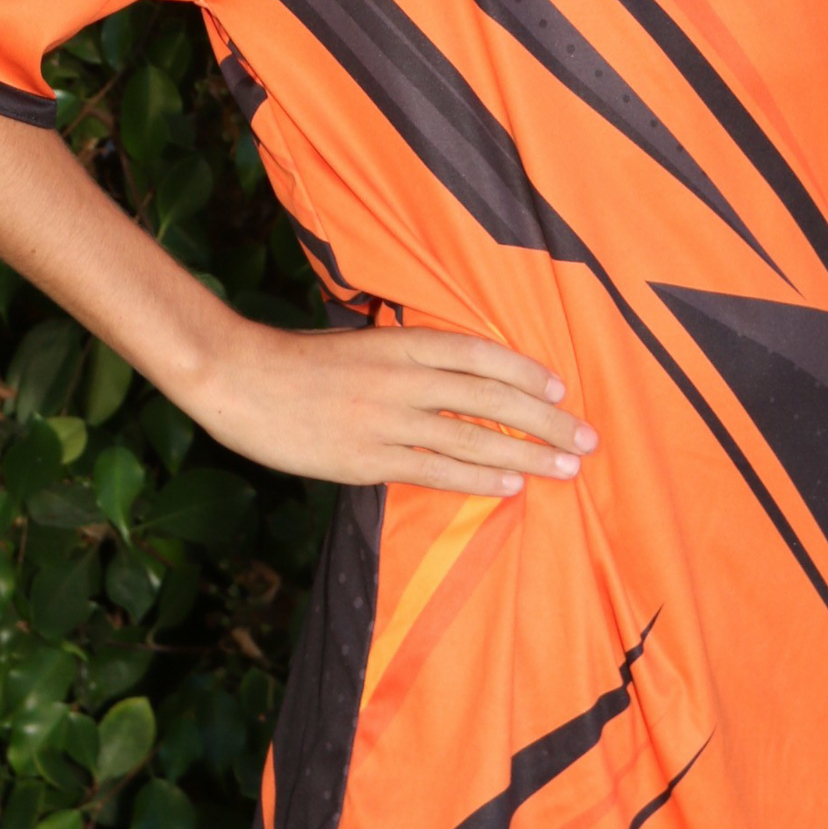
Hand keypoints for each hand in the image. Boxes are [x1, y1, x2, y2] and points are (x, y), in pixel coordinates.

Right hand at [183, 320, 597, 498]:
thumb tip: (456, 380)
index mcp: (401, 343)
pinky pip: (435, 469)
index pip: (479, 354)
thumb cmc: (300, 362)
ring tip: (566, 467)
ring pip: (472, 437)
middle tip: (587, 438)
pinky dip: (478, 476)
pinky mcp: (367, 458)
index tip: (560, 387)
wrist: (240, 379)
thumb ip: (407, 359)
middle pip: (490, 397)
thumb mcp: (361, 345)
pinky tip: (511, 485)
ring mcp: (386, 419)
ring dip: (526, 453)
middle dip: (545, 419)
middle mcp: (402, 378)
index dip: (525, 370)